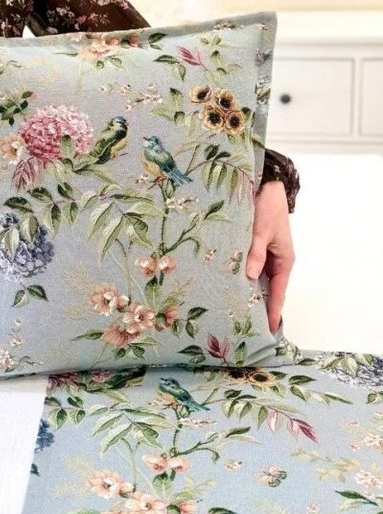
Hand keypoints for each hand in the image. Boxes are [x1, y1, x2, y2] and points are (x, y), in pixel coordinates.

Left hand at [246, 180, 295, 331]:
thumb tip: (251, 276)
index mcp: (284, 260)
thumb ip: (255, 252)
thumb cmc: (267, 206)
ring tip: (236, 310)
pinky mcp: (254, 246)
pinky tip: (230, 283)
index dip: (274, 310)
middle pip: (269, 288)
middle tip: (247, 325)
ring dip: (250, 291)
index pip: (279, 292)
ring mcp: (265, 253)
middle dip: (260, 305)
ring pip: (258, 278)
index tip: (269, 329)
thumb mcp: (261, 230)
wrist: (267, 184)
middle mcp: (276, 259)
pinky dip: (243, 275)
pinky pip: (250, 266)